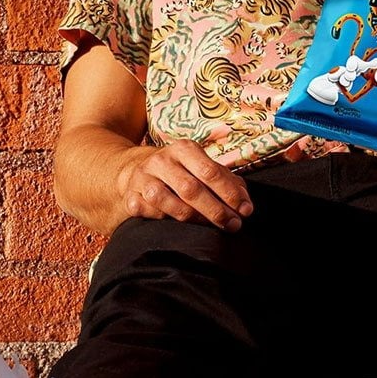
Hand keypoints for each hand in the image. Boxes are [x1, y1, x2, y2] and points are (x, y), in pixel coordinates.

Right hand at [115, 139, 253, 230]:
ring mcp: (143, 178)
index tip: (245, 211)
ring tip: (210, 227)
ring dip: (193, 219)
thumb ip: (228, 183)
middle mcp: (161, 161)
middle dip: (216, 211)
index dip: (230, 194)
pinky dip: (165, 221)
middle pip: (191, 189)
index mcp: (184, 149)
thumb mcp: (203, 168)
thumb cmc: (181, 172)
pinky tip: (178, 225)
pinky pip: (149, 213)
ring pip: (168, 203)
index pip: (211, 172)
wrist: (136, 171)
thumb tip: (246, 205)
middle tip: (233, 225)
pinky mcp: (130, 196)